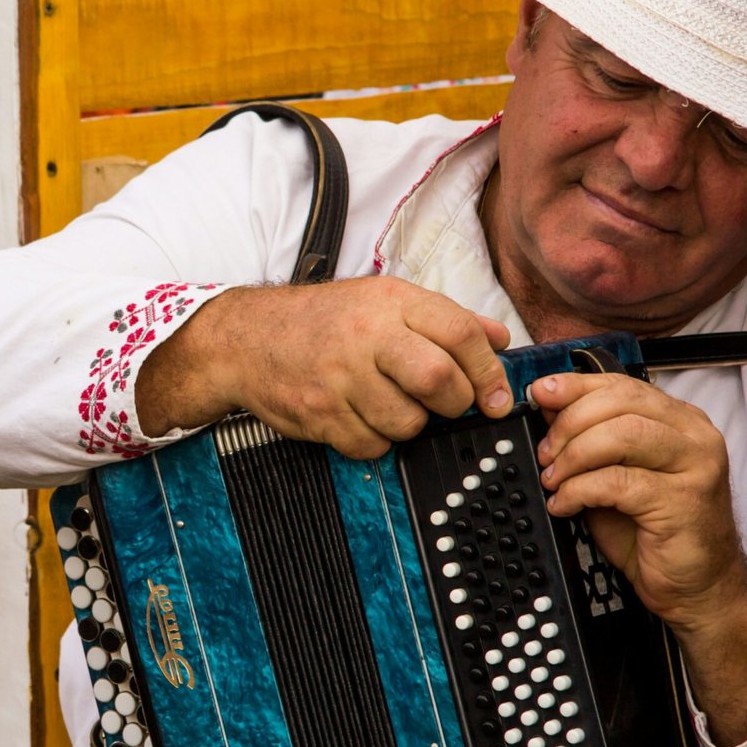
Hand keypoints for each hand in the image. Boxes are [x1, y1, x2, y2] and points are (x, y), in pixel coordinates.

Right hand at [136, 277, 513, 458]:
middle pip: (439, 381)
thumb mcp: (383, 300)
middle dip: (456, 404)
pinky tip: (361, 418)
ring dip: (411, 425)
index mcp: (390, 302)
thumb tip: (499, 338)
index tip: (497, 398)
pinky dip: (375, 441)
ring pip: (407, 422)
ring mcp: (339, 376)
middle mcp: (366, 335)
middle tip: (449, 406)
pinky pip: (370, 446)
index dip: (488, 372)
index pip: (461, 334)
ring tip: (393, 406)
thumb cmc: (323, 320)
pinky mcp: (318, 412)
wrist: (247, 337)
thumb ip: (445, 319)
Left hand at [529, 371, 746, 744]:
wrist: (699, 589)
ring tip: (553, 479)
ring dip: (574, 455)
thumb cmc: (656, 534)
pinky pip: (617, 482)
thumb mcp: (614, 477)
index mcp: (680, 422)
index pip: (623, 386)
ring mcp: (695, 467)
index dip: (576, 387)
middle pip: (620, 403)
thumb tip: (549, 412)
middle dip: (570, 424)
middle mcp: (694, 436)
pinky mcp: (683, 501)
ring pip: (621, 435)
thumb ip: (590, 443)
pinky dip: (580, 490)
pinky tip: (565, 504)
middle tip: (545, 454)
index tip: (540, 394)